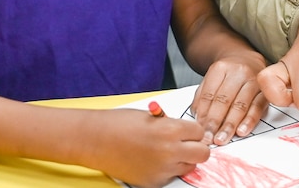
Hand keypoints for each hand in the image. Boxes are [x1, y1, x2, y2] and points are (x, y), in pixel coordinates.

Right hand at [82, 107, 209, 187]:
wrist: (95, 140)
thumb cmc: (119, 124)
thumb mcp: (152, 117)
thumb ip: (172, 125)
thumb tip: (185, 132)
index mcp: (171, 130)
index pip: (201, 132)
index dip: (194, 131)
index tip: (189, 131)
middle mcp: (170, 151)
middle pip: (203, 153)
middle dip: (197, 147)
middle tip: (187, 144)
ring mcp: (162, 169)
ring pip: (189, 167)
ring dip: (183, 159)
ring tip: (166, 151)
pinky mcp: (153, 182)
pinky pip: (171, 176)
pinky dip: (167, 170)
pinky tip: (153, 160)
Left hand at [191, 50, 268, 144]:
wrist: (249, 60)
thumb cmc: (228, 74)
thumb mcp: (211, 79)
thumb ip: (202, 97)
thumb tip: (198, 119)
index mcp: (221, 68)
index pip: (209, 94)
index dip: (203, 114)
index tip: (199, 130)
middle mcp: (239, 72)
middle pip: (224, 100)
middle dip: (215, 122)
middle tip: (208, 138)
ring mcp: (254, 81)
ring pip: (240, 105)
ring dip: (230, 125)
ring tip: (221, 138)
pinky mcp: (265, 91)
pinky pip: (257, 107)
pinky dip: (249, 121)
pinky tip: (241, 131)